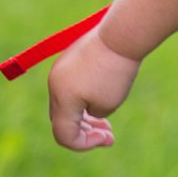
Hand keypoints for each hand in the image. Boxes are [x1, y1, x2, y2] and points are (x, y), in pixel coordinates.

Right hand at [47, 27, 139, 151]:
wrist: (122, 32)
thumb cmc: (117, 69)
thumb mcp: (108, 104)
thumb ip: (92, 116)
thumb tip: (87, 110)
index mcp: (61, 98)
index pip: (63, 134)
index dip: (84, 144)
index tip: (108, 139)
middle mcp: (55, 83)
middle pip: (62, 118)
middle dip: (84, 130)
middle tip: (108, 134)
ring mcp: (61, 68)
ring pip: (67, 102)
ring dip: (84, 114)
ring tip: (106, 122)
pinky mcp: (70, 57)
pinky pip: (72, 85)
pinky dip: (84, 96)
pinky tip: (103, 96)